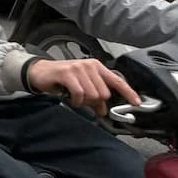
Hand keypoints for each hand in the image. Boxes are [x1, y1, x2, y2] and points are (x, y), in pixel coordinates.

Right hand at [27, 56, 141, 115]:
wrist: (41, 72)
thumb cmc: (63, 79)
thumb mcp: (82, 87)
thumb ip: (95, 99)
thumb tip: (104, 111)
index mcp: (97, 67)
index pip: (118, 81)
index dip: (128, 93)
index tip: (136, 103)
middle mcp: (90, 66)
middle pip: (104, 93)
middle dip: (94, 102)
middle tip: (83, 99)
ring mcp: (79, 69)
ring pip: (93, 95)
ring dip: (83, 101)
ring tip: (74, 96)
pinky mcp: (68, 74)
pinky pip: (79, 94)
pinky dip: (76, 101)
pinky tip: (70, 97)